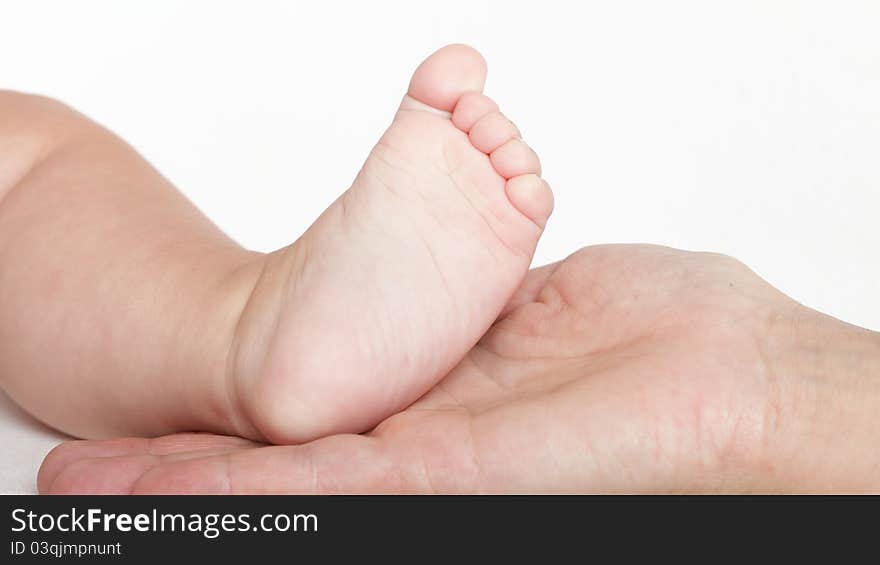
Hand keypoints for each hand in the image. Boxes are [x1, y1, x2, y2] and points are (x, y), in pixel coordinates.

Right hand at [38, 244, 879, 492]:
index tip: (166, 430)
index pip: (316, 427)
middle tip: (88, 478)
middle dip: (186, 472)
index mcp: (446, 410)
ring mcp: (439, 475)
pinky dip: (257, 493)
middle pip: (285, 469)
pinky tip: (178, 495)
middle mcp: (428, 454)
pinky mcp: (461, 480)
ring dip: (195, 488)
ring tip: (96, 493)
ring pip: (292, 489)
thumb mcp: (547, 305)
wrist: (751, 385)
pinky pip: (341, 488)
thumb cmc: (671, 341)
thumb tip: (459, 309)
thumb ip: (485, 320)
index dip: (235, 435)